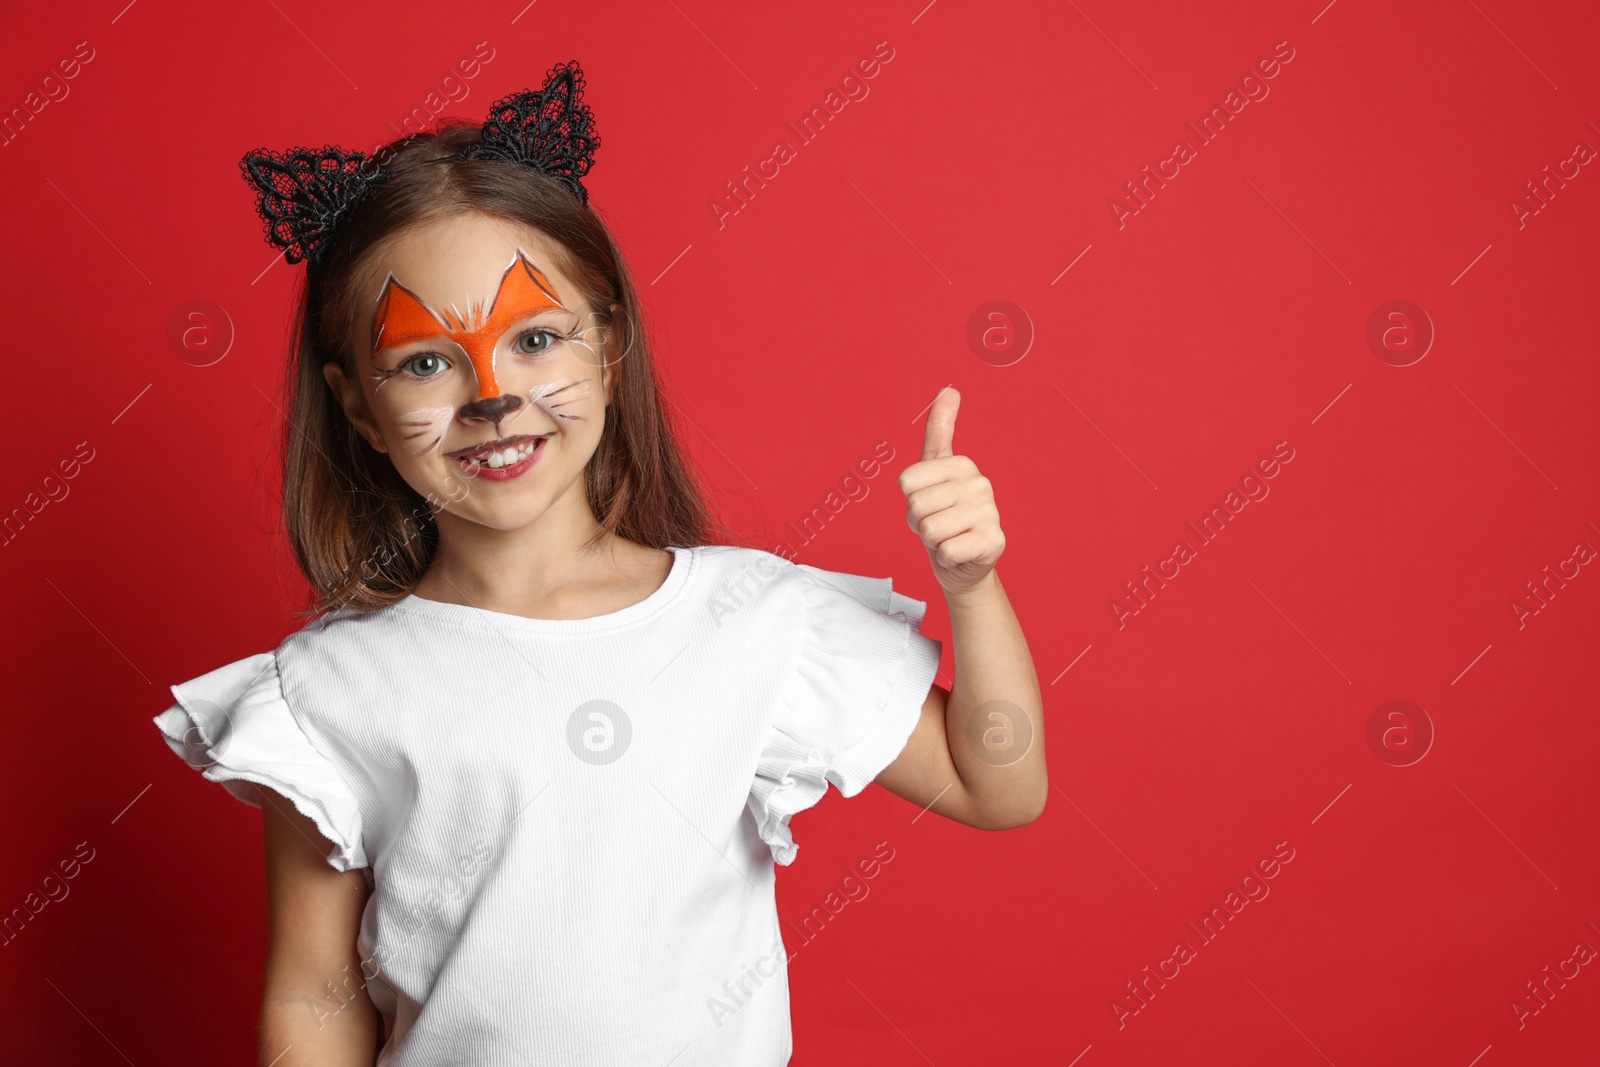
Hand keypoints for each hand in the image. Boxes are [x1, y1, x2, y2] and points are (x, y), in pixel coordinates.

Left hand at [899, 386, 1005, 596]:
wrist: (963, 563)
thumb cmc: (943, 515)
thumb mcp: (933, 471)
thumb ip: (939, 430)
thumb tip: (949, 389)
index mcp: (961, 464)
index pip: (906, 483)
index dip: (910, 500)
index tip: (928, 503)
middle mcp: (980, 483)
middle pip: (917, 506)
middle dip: (919, 523)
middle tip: (938, 524)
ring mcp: (989, 512)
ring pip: (930, 530)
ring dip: (932, 541)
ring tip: (948, 537)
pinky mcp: (994, 541)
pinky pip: (947, 550)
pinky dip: (946, 558)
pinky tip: (959, 553)